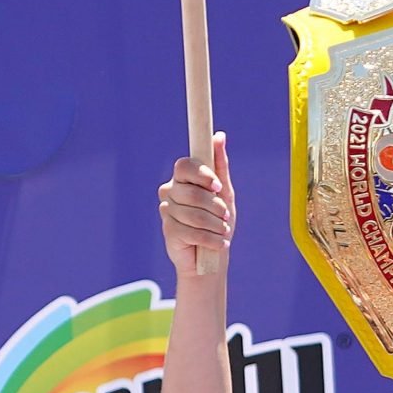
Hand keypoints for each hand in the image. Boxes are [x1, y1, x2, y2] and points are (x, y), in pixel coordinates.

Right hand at [158, 132, 233, 278]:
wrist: (213, 256)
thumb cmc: (219, 221)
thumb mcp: (225, 193)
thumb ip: (220, 166)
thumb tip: (219, 136)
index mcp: (183, 178)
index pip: (184, 166)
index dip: (201, 174)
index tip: (217, 186)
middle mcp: (171, 191)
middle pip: (190, 191)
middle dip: (214, 205)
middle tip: (225, 215)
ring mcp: (167, 211)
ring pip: (192, 213)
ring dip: (215, 224)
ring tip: (224, 231)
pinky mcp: (168, 231)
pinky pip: (191, 232)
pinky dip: (211, 239)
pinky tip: (219, 243)